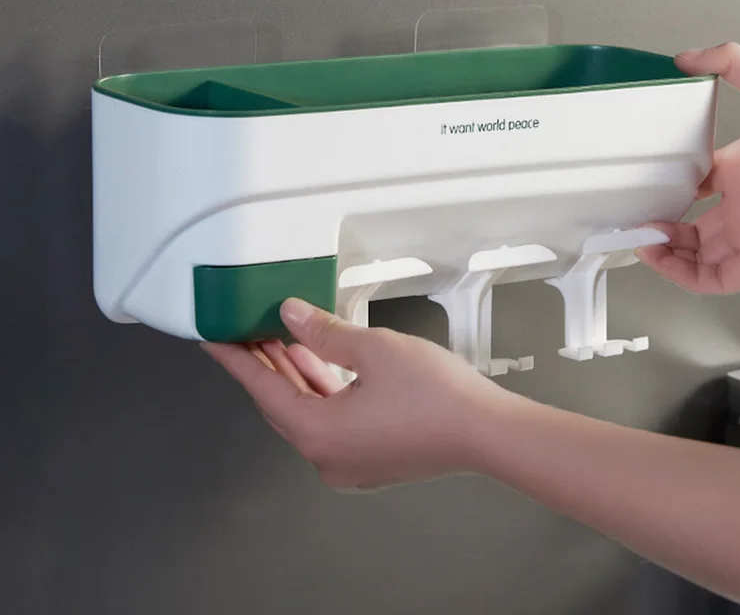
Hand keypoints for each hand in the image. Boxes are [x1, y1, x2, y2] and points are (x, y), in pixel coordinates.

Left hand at [201, 299, 507, 488]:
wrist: (486, 432)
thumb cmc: (437, 397)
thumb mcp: (373, 349)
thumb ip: (324, 331)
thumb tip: (291, 317)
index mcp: (319, 434)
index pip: (263, 390)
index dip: (236, 359)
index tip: (214, 340)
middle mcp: (327, 457)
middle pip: (281, 403)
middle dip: (264, 363)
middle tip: (246, 330)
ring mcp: (349, 462)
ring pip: (307, 412)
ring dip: (293, 375)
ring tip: (280, 338)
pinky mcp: (369, 457)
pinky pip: (329, 421)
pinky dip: (320, 391)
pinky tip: (319, 363)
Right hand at [637, 42, 739, 293]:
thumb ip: (733, 63)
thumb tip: (689, 58)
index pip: (696, 190)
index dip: (668, 193)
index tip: (644, 190)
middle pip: (691, 230)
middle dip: (659, 229)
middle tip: (635, 222)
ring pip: (696, 259)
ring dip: (663, 254)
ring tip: (640, 239)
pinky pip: (711, 280)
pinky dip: (679, 274)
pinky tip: (659, 256)